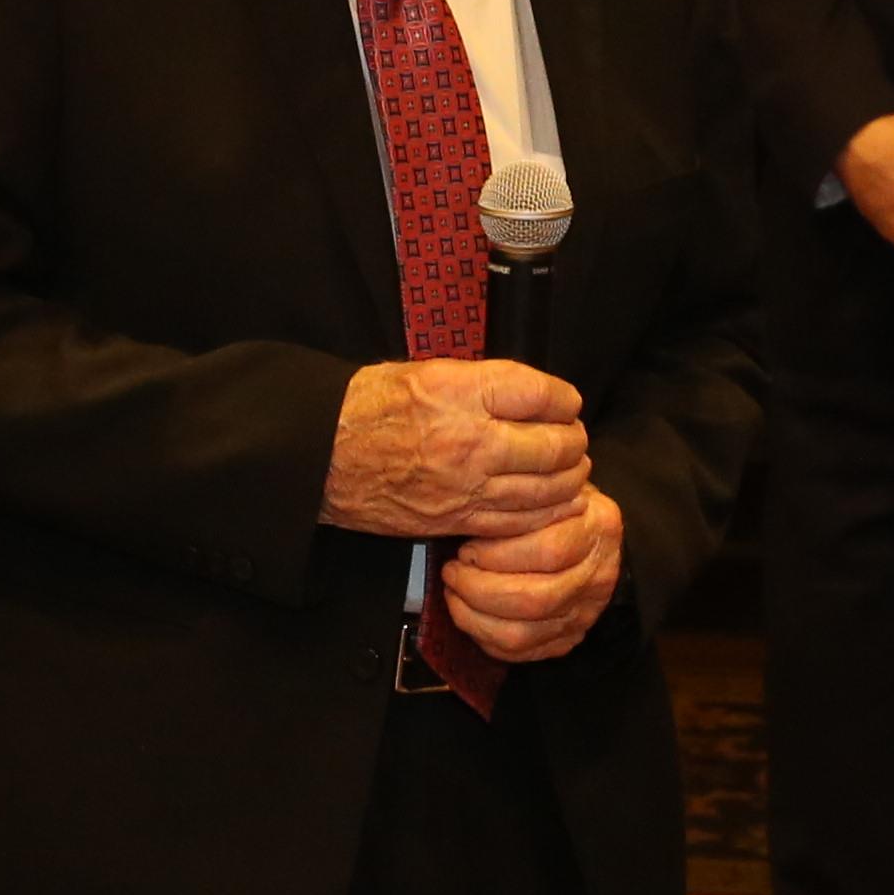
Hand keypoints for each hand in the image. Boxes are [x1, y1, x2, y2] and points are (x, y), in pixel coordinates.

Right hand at [324, 358, 589, 542]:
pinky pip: (520, 522)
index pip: (543, 394)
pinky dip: (542, 512)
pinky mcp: (457, 519)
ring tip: (563, 469)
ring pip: (548, 489)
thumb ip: (482, 383)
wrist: (322, 457)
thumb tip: (531, 396)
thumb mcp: (425, 372)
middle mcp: (470, 440)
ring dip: (566, 478)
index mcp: (461, 393)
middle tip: (569, 437)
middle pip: (555, 446)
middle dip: (572, 441)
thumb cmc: (366, 409)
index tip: (565, 402)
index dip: (564, 399)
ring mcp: (466, 486)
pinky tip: (544, 502)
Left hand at [439, 487, 626, 665]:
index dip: (497, 555)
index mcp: (598, 528)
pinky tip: (468, 614)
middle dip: (479, 589)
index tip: (466, 548)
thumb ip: (520, 503)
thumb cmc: (556, 504)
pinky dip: (484, 638)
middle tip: (453, 572)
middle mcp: (599, 574)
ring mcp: (586, 612)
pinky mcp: (569, 637)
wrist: (589, 530)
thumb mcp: (546, 488)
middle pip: (534, 599)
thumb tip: (471, 520)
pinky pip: (521, 652)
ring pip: (522, 633)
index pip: (548, 551)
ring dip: (474, 617)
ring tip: (454, 592)